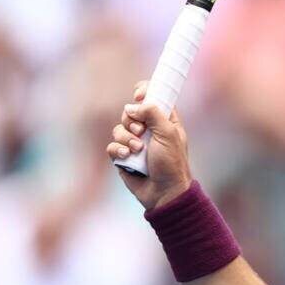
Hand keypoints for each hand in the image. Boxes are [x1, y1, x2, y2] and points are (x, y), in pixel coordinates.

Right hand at [107, 82, 192, 210]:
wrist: (164, 192)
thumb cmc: (172, 163)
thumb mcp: (168, 133)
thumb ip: (153, 113)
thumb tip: (132, 106)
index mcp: (164, 120)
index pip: (152, 97)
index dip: (144, 92)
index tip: (139, 96)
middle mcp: (149, 129)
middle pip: (130, 111)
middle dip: (132, 120)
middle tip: (141, 131)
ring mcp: (135, 142)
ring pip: (119, 128)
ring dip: (126, 138)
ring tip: (138, 149)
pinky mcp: (123, 156)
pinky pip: (112, 145)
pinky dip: (118, 150)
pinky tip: (127, 157)